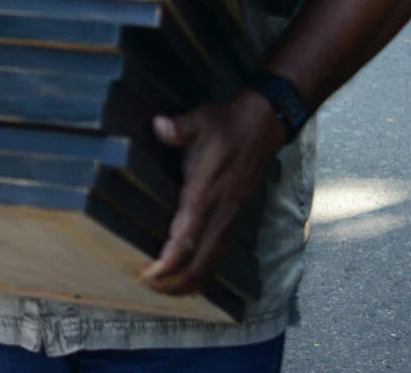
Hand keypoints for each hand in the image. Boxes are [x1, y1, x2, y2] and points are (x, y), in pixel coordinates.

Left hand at [139, 91, 287, 295]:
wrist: (264, 127)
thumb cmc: (227, 125)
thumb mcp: (201, 120)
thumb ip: (180, 127)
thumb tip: (160, 125)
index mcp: (206, 192)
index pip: (188, 238)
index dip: (169, 262)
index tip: (148, 274)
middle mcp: (219, 213)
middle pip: (198, 263)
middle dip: (173, 281)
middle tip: (146, 285)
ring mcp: (229, 219)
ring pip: (210, 265)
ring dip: (187, 283)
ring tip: (162, 290)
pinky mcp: (234, 220)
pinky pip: (219, 257)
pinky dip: (204, 275)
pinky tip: (190, 284)